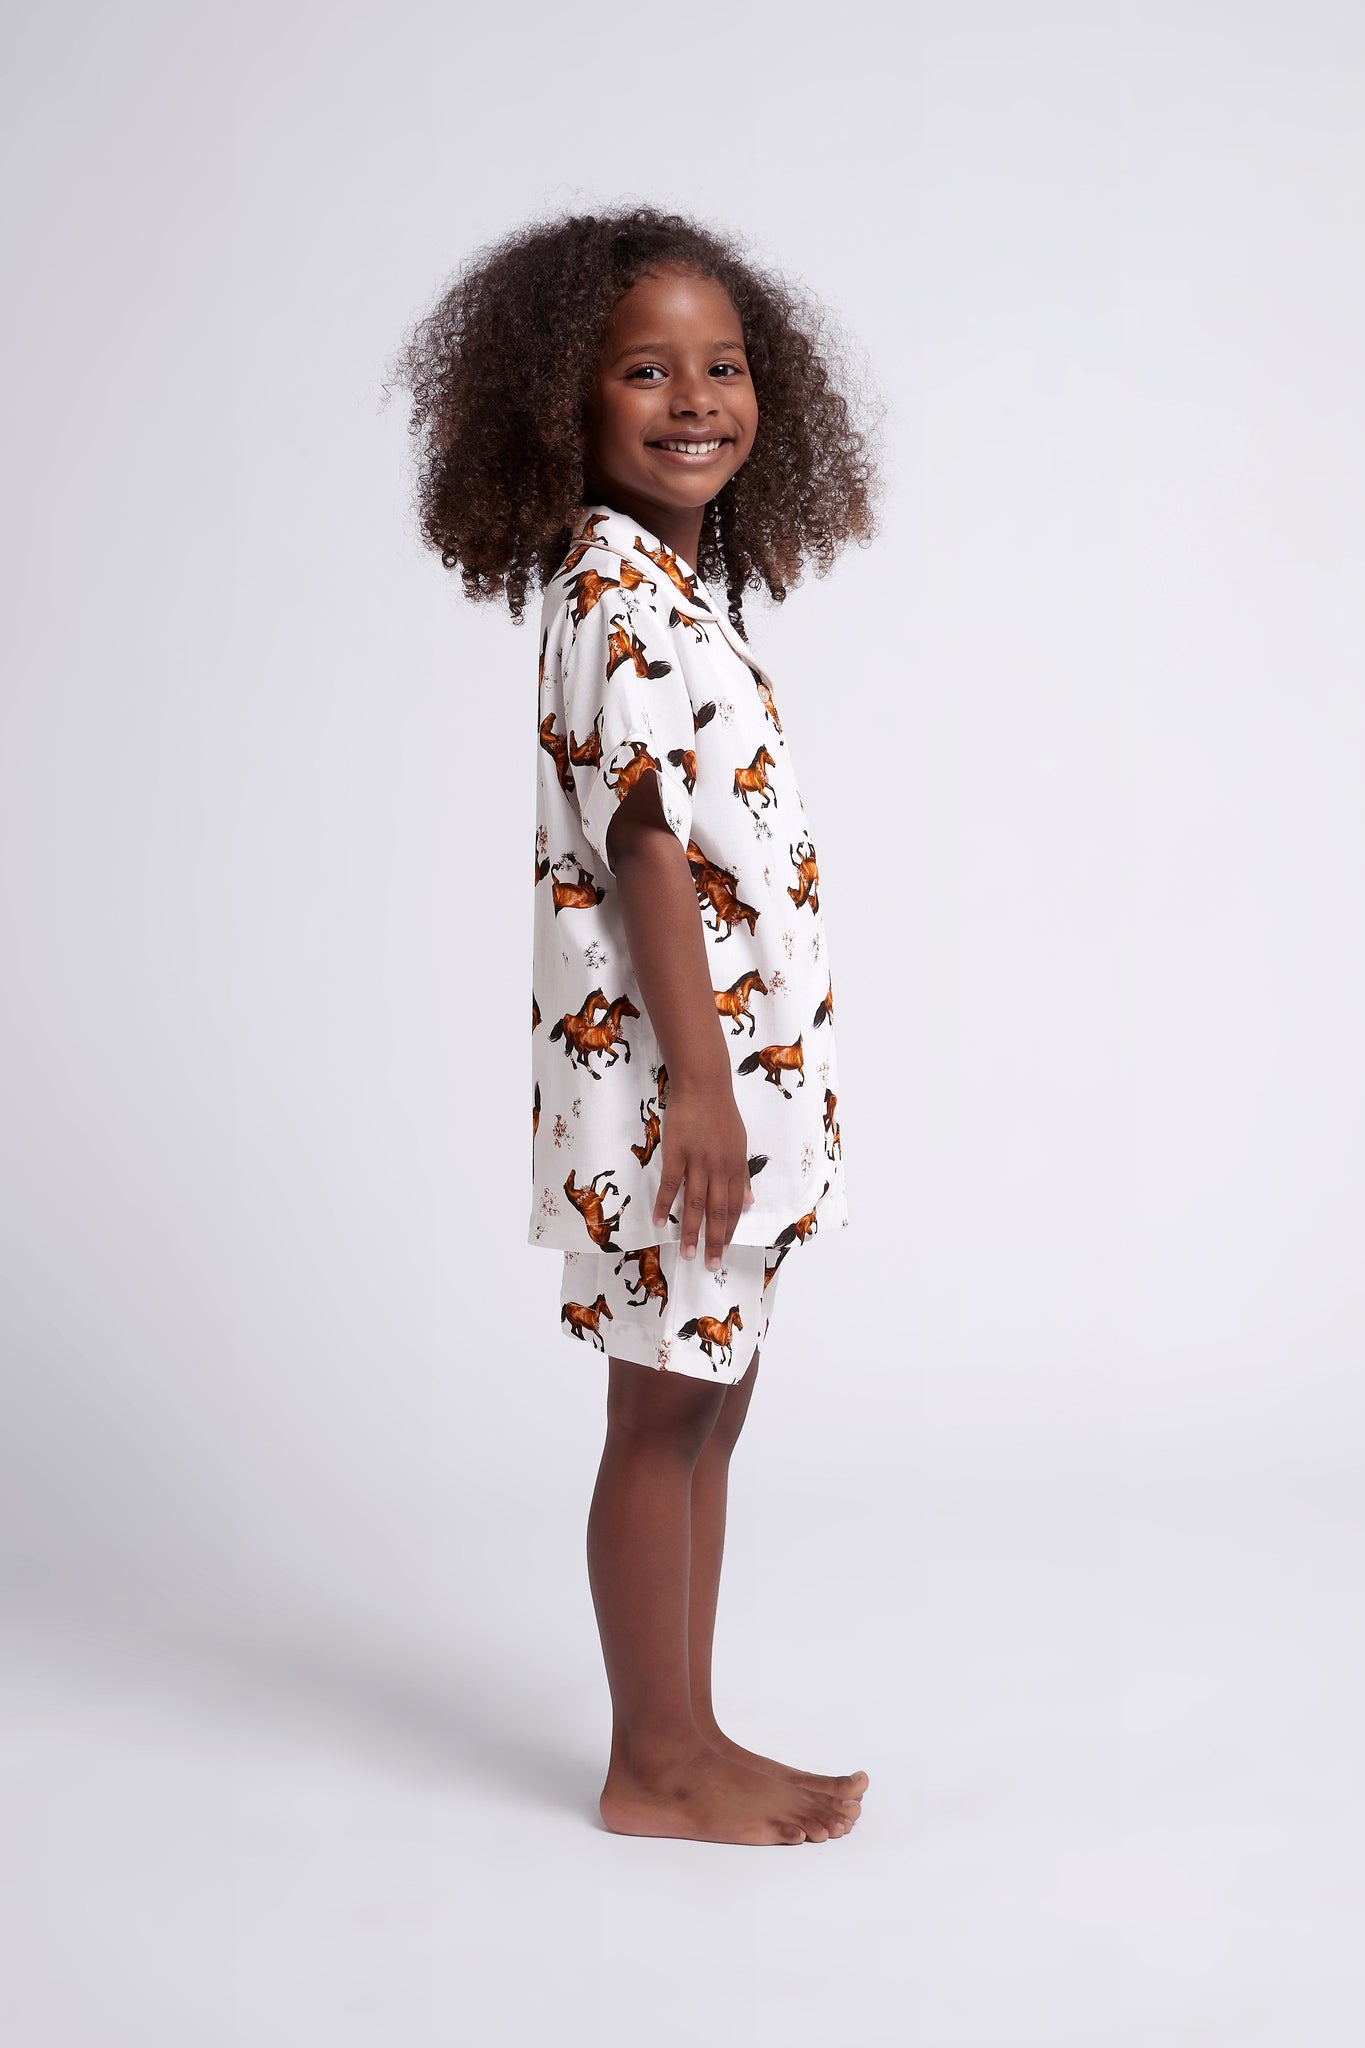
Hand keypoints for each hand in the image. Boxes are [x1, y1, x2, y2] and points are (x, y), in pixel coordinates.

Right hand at [652, 1077, 755, 1267]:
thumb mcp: (740, 1144)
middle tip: (710, 1265)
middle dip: (715, 1241)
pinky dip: (666, 1204)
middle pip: (718, 1212)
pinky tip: (660, 1222)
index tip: (724, 1252)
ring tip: (688, 1253)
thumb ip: (742, 1175)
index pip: (734, 1208)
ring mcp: (698, 1161)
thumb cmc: (722, 1114)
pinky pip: (670, 1184)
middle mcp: (720, 1168)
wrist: (704, 1085)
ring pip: (696, 1203)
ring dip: (692, 1231)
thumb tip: (750, 1202)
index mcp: (736, 1167)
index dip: (729, 1232)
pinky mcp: (677, 1152)